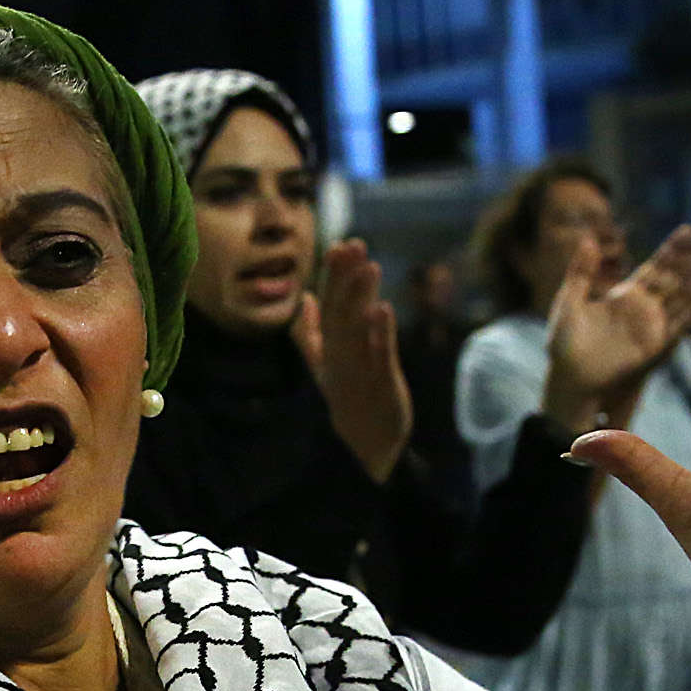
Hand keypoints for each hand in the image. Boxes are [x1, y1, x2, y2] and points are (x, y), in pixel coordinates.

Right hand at [290, 239, 409, 481]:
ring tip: (369, 266)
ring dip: (361, 298)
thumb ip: (313, 332)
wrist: (366, 446)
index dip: (332, 277)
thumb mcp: (326, 364)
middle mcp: (339, 357)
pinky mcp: (381, 385)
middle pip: (340, 313)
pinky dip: (380, 334)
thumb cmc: (348, 399)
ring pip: (357, 331)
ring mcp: (358, 371)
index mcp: (328, 350)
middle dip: (345, 279)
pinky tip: (384, 309)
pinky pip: (379, 357)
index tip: (338, 244)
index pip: (328, 308)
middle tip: (352, 245)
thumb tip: (306, 300)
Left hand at [543, 225, 690, 432]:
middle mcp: (644, 307)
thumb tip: (588, 238)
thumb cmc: (565, 342)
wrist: (569, 377)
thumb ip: (581, 271)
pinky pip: (679, 325)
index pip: (655, 265)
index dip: (673, 248)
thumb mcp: (570, 300)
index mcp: (625, 293)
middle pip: (676, 276)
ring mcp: (652, 325)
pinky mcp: (655, 345)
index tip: (689, 230)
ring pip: (683, 297)